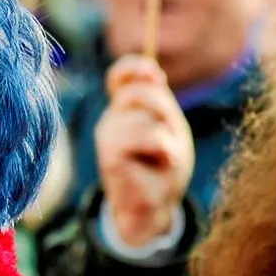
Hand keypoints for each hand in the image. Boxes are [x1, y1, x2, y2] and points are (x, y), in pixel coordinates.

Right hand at [95, 56, 193, 247]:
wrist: (153, 207)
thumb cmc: (163, 167)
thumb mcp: (168, 126)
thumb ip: (158, 99)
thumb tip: (151, 72)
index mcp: (125, 108)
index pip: (121, 75)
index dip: (134, 68)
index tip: (153, 74)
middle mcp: (111, 118)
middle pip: (141, 92)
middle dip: (164, 111)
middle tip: (168, 140)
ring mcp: (107, 134)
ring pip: (148, 118)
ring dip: (168, 138)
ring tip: (163, 157)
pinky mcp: (111, 154)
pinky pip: (152, 137)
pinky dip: (167, 150)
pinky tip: (162, 164)